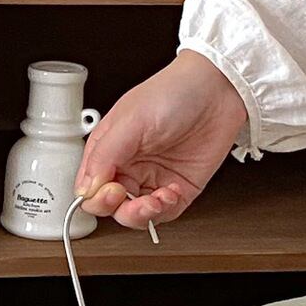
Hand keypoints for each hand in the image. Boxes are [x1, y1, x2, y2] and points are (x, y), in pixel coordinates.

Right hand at [74, 51, 247, 227]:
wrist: (218, 90)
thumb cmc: (174, 92)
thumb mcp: (130, 121)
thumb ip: (104, 156)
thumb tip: (87, 187)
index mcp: (109, 149)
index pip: (89, 188)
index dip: (96, 197)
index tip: (111, 190)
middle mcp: (128, 166)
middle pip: (110, 207)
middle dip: (120, 209)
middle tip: (131, 197)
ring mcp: (153, 178)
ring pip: (135, 215)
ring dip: (143, 214)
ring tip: (156, 199)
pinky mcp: (177, 188)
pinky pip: (164, 214)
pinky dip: (166, 210)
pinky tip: (171, 193)